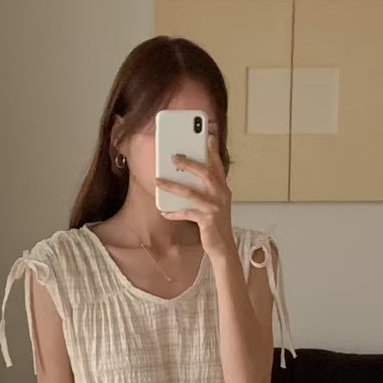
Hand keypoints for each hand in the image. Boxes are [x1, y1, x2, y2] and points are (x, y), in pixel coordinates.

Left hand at [155, 122, 232, 259]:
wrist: (224, 248)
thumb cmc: (215, 224)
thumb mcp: (212, 203)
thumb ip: (204, 189)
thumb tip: (182, 176)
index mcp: (223, 188)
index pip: (218, 165)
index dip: (212, 150)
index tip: (207, 135)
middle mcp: (221, 195)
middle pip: (206, 173)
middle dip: (189, 163)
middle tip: (174, 156)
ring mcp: (215, 207)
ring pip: (192, 192)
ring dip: (173, 185)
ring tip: (158, 181)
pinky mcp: (208, 220)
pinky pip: (187, 213)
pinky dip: (174, 212)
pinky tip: (164, 211)